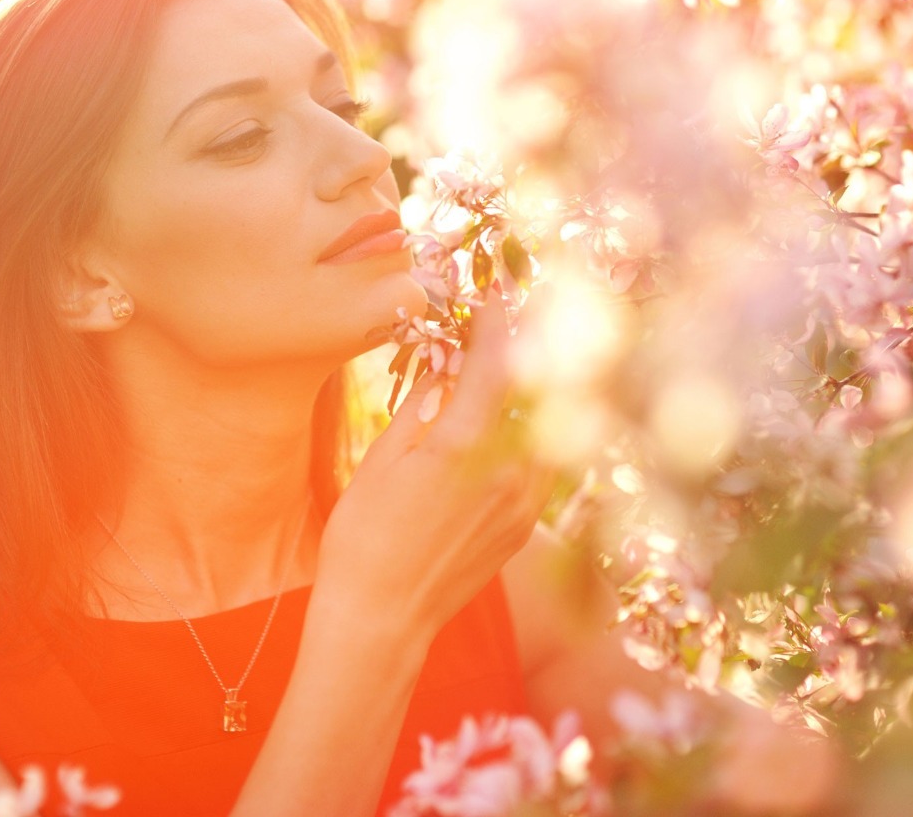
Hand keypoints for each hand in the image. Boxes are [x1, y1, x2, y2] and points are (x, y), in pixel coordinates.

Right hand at [318, 295, 558, 639]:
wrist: (382, 619)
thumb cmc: (364, 538)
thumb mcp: (383, 459)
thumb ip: (424, 406)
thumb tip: (447, 367)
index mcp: (464, 447)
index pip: (496, 362)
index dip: (497, 320)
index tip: (494, 292)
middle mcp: (508, 471)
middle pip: (536, 388)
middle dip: (526, 346)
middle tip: (515, 315)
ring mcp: (525, 502)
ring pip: (548, 425)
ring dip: (536, 388)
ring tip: (517, 361)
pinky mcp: (526, 526)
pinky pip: (544, 462)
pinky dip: (534, 430)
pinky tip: (512, 419)